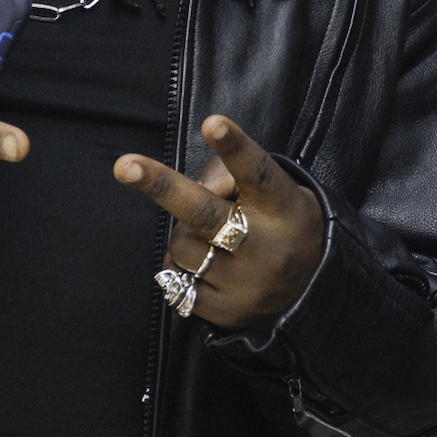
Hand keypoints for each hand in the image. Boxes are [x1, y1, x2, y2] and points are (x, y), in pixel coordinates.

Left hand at [113, 115, 322, 329]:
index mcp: (283, 208)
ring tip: (209, 238)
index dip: (234, 147)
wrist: (311, 293)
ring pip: (182, 245)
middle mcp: (267, 248)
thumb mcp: (276, 191)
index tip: (212, 123)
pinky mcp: (228, 314)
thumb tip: (197, 186)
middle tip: (124, 166)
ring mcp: (247, 285)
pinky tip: (205, 266)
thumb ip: (234, 175)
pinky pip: (177, 282)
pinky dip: (180, 268)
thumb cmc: (282, 224)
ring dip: (182, 234)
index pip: (257, 172)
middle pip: (204, 214)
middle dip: (161, 187)